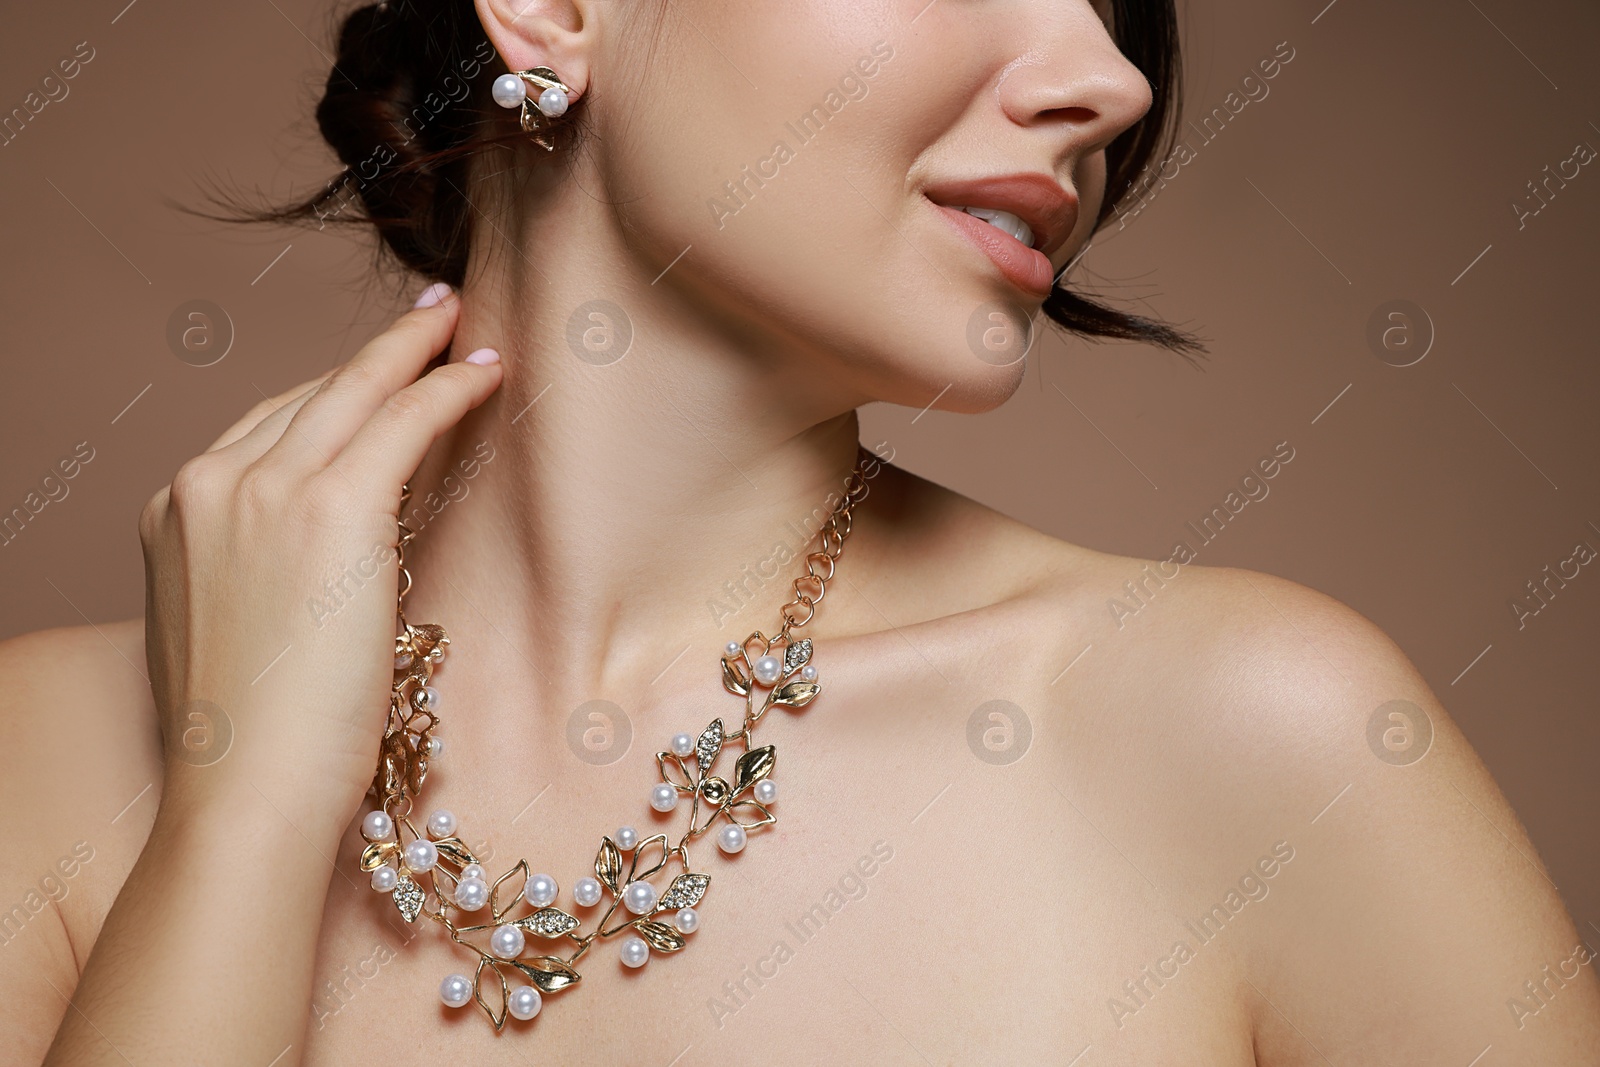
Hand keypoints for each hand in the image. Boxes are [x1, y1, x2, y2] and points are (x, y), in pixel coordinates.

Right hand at [138, 284, 499, 838]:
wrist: (245, 792)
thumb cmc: (252, 742)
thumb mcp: (236, 632)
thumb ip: (264, 570)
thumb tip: (339, 547)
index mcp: (174, 514)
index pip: (265, 431)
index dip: (331, 399)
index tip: (373, 378)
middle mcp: (207, 485)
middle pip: (309, 396)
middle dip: (375, 355)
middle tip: (429, 319)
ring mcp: (261, 490)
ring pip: (356, 393)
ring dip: (417, 353)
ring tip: (464, 328)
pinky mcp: (329, 508)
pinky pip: (402, 422)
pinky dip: (447, 390)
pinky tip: (486, 373)